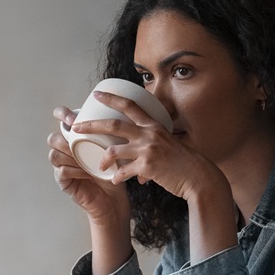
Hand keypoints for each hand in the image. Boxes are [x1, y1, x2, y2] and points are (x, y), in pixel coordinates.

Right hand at [48, 106, 129, 224]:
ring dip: (70, 154)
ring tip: (86, 158)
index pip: (60, 119)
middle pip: (53, 137)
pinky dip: (74, 169)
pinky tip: (87, 172)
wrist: (114, 199)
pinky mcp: (63, 181)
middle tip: (78, 138)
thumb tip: (122, 112)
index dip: (62, 114)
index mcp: (76, 137)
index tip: (72, 118)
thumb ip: (113, 132)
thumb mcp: (115, 147)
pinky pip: (62, 171)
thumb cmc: (115, 171)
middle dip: (64, 136)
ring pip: (55, 153)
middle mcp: (65, 150)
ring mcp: (62, 166)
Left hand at [74, 91, 229, 203]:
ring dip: (103, 159)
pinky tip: (116, 181)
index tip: (96, 94)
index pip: (130, 106)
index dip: (112, 98)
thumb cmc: (184, 162)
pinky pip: (124, 172)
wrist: (198, 178)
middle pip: (114, 125)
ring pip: (114, 151)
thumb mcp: (169, 143)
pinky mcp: (147, 167)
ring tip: (99, 166)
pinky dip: (118, 177)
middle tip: (76, 127)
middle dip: (92, 125)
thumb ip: (152, 141)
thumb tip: (139, 150)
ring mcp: (148, 150)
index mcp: (153, 126)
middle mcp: (149, 134)